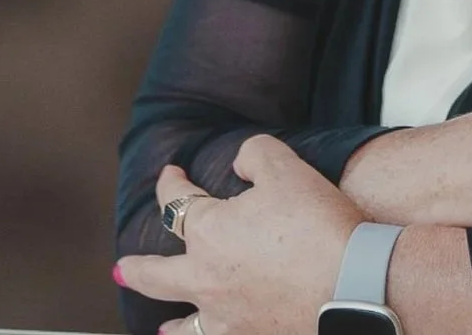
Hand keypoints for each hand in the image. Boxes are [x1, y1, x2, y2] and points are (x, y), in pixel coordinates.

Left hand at [116, 135, 362, 334]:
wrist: (350, 286)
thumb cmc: (317, 225)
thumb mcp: (287, 167)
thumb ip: (255, 154)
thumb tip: (238, 164)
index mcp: (209, 232)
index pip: (177, 204)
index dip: (171, 184)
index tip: (171, 174)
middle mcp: (205, 279)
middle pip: (156, 276)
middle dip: (137, 268)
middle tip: (121, 268)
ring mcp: (225, 317)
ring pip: (182, 327)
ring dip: (169, 326)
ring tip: (162, 329)